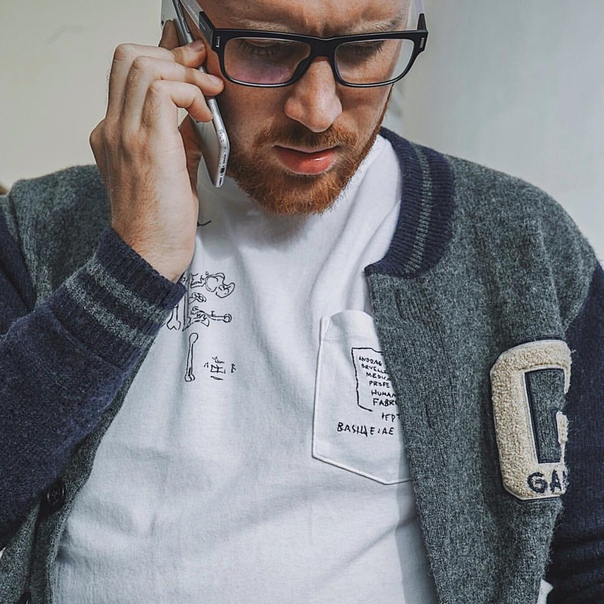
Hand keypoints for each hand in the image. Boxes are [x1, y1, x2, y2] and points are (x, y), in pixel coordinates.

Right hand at [90, 22, 223, 281]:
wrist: (148, 255)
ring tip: (209, 94)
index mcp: (114, 134)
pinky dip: (190, 92)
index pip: (127, 74)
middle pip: (130, 57)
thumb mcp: (169, 171)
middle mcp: (113, 128)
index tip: (193, 69)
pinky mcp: (146, 144)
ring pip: (144, 66)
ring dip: (185, 72)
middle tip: (204, 72)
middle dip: (175, 56)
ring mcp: (124, 134)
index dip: (163, 60)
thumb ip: (177, 139)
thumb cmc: (160, 223)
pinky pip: (163, 91)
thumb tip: (198, 115)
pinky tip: (206, 114)